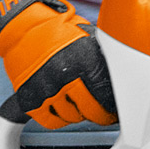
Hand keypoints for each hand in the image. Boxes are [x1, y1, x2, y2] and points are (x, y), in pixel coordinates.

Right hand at [0, 0, 116, 128]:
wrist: (25, 27)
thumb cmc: (61, 33)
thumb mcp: (89, 39)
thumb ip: (105, 61)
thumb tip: (124, 83)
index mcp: (84, 59)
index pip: (106, 95)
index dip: (113, 106)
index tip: (115, 109)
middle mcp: (64, 74)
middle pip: (90, 111)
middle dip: (99, 114)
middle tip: (101, 112)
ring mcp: (44, 87)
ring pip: (71, 117)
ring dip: (78, 114)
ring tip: (78, 103)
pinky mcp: (28, 97)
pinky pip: (50, 121)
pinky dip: (59, 119)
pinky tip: (63, 108)